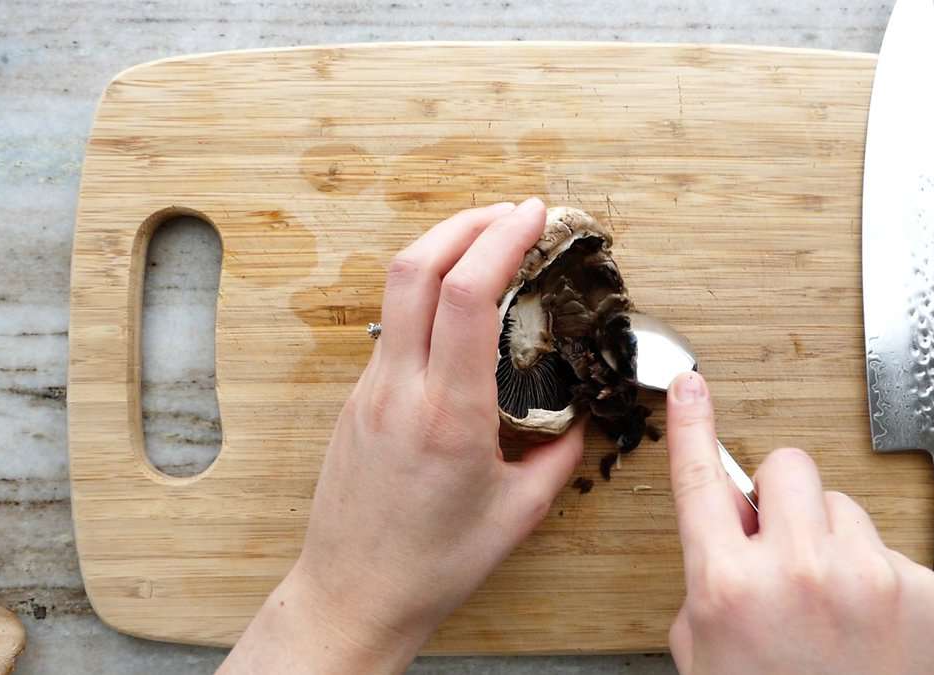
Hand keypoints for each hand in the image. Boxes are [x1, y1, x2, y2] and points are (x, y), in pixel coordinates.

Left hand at [220, 198, 583, 673]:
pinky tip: (459, 307)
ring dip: (443, 250)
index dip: (500, 239)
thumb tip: (580, 417)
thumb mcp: (519, 514)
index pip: (466, 296)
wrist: (353, 593)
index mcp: (450, 415)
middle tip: (512, 212)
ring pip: (396, 289)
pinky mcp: (357, 398)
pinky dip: (427, 293)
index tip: (533, 215)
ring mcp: (370, 390)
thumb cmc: (433, 563)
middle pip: (417, 266)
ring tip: (488, 245)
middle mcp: (401, 390)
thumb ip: (559, 455)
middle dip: (467, 220)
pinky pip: (392, 325)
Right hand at [664, 372, 933, 674]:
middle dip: (781, 498)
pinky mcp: (922, 590)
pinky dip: (874, 577)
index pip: (702, 480)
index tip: (691, 385)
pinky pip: (887, 547)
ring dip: (830, 538)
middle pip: (789, 466)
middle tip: (782, 544)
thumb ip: (708, 579)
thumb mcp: (705, 649)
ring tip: (831, 604)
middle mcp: (797, 569)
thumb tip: (731, 529)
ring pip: (843, 504)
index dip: (692, 425)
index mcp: (728, 585)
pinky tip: (869, 626)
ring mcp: (866, 576)